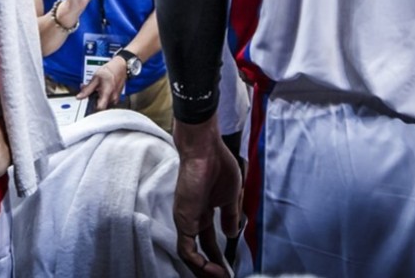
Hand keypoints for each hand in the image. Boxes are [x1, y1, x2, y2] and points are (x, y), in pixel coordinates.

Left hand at [77, 56, 126, 110]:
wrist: (120, 66)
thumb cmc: (109, 71)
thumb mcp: (96, 78)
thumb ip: (87, 89)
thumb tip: (79, 97)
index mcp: (107, 94)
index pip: (99, 108)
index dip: (92, 108)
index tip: (87, 103)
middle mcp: (113, 99)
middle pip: (100, 106)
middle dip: (93, 100)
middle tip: (89, 92)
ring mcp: (115, 99)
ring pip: (103, 103)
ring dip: (97, 98)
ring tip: (95, 89)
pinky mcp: (116, 98)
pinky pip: (107, 100)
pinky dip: (102, 96)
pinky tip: (100, 89)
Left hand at [173, 117, 242, 276]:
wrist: (206, 149)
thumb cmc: (218, 164)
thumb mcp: (230, 196)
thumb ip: (230, 216)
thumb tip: (232, 234)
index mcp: (203, 211)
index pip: (208, 241)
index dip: (218, 257)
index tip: (229, 268)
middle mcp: (192, 218)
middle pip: (198, 252)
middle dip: (211, 269)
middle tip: (225, 277)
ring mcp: (186, 219)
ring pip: (190, 256)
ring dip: (204, 271)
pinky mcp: (183, 220)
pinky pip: (187, 250)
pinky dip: (199, 264)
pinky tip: (213, 270)